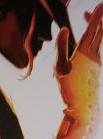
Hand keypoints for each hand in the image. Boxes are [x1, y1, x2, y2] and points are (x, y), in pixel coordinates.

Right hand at [56, 5, 101, 121]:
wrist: (83, 108)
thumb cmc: (69, 90)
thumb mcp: (60, 68)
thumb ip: (62, 47)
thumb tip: (65, 29)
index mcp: (84, 52)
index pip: (93, 28)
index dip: (97, 14)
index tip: (101, 3)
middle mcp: (94, 54)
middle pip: (100, 30)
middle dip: (100, 17)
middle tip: (99, 6)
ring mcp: (97, 61)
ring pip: (99, 39)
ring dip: (97, 28)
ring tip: (92, 20)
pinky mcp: (96, 68)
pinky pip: (97, 48)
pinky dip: (95, 40)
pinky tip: (90, 42)